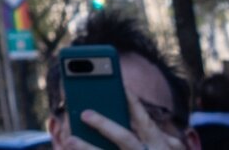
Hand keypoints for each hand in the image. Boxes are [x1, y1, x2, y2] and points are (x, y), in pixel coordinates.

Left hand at [64, 98, 187, 149]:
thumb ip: (159, 137)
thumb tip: (135, 116)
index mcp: (160, 146)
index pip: (144, 120)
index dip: (132, 102)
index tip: (118, 85)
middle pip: (126, 139)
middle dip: (105, 125)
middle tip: (85, 113)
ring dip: (87, 148)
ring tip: (69, 139)